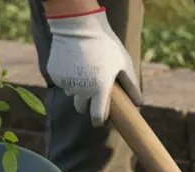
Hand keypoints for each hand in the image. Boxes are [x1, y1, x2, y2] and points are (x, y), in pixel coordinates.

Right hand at [45, 6, 141, 126]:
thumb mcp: (123, 63)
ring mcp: (66, 82)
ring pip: (71, 93)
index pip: (97, 116)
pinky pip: (63, 80)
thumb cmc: (106, 45)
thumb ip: (131, 85)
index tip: (100, 122)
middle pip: (81, 108)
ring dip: (77, 89)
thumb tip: (139, 104)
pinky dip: (68, 76)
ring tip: (85, 73)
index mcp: (100, 89)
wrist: (78, 25)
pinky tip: (74, 63)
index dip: (99, 121)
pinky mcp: (55, 74)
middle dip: (87, 106)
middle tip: (92, 96)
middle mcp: (81, 89)